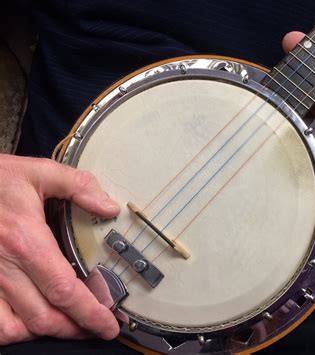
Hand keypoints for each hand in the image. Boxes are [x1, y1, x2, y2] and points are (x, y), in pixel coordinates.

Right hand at [0, 154, 119, 344]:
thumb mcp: (37, 172)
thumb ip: (76, 186)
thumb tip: (108, 207)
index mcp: (25, 240)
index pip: (64, 289)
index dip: (90, 313)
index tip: (109, 324)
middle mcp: (3, 267)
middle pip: (43, 317)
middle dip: (75, 329)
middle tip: (97, 327)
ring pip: (14, 328)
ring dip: (45, 332)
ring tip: (69, 325)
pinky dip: (13, 330)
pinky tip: (31, 321)